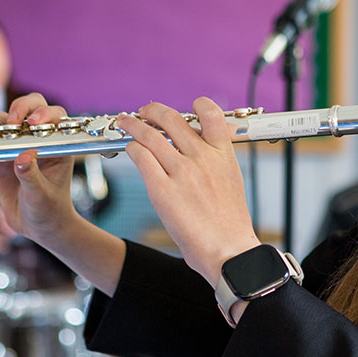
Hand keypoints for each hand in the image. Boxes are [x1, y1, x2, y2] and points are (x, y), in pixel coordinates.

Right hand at [0, 93, 77, 243]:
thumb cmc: (48, 208)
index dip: (44, 115)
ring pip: (4, 120)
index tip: (33, 124)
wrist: (37, 225)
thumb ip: (32, 176)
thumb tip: (23, 158)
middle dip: (19, 110)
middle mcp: (38, 139)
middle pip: (30, 108)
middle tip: (10, 122)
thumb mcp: (41, 195)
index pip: (54, 118)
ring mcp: (17, 144)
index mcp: (58, 144)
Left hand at [117, 97, 260, 288]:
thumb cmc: (230, 224)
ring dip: (134, 124)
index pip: (210, 113)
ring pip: (150, 135)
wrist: (229, 251)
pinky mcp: (161, 189)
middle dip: (154, 111)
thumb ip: (217, 162)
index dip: (197, 106)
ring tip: (125, 122)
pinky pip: (141, 157)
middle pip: (172, 119)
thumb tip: (205, 152)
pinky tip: (129, 149)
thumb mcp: (232, 181)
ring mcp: (181, 172)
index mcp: (222, 154)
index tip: (187, 109)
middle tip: (145, 112)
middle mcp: (201, 157)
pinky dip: (132, 148)